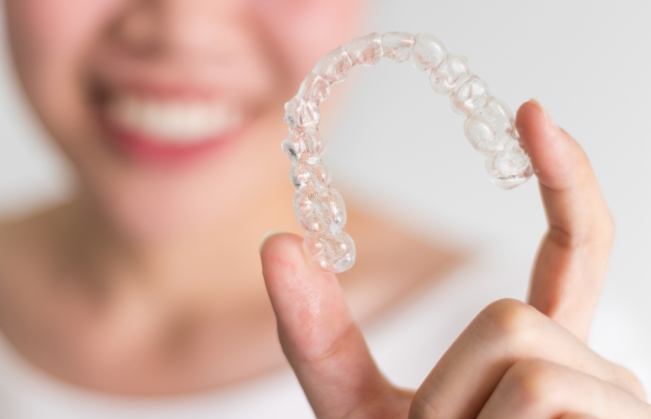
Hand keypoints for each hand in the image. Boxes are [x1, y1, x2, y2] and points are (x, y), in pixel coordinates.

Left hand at [259, 100, 648, 417]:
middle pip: (512, 317)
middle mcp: (597, 370)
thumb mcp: (358, 410)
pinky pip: (539, 402)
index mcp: (544, 350)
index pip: (577, 247)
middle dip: (450, 387)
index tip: (535, 111)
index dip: (566, 180)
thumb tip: (277, 241)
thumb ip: (322, 337)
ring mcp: (620, 405)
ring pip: (526, 362)